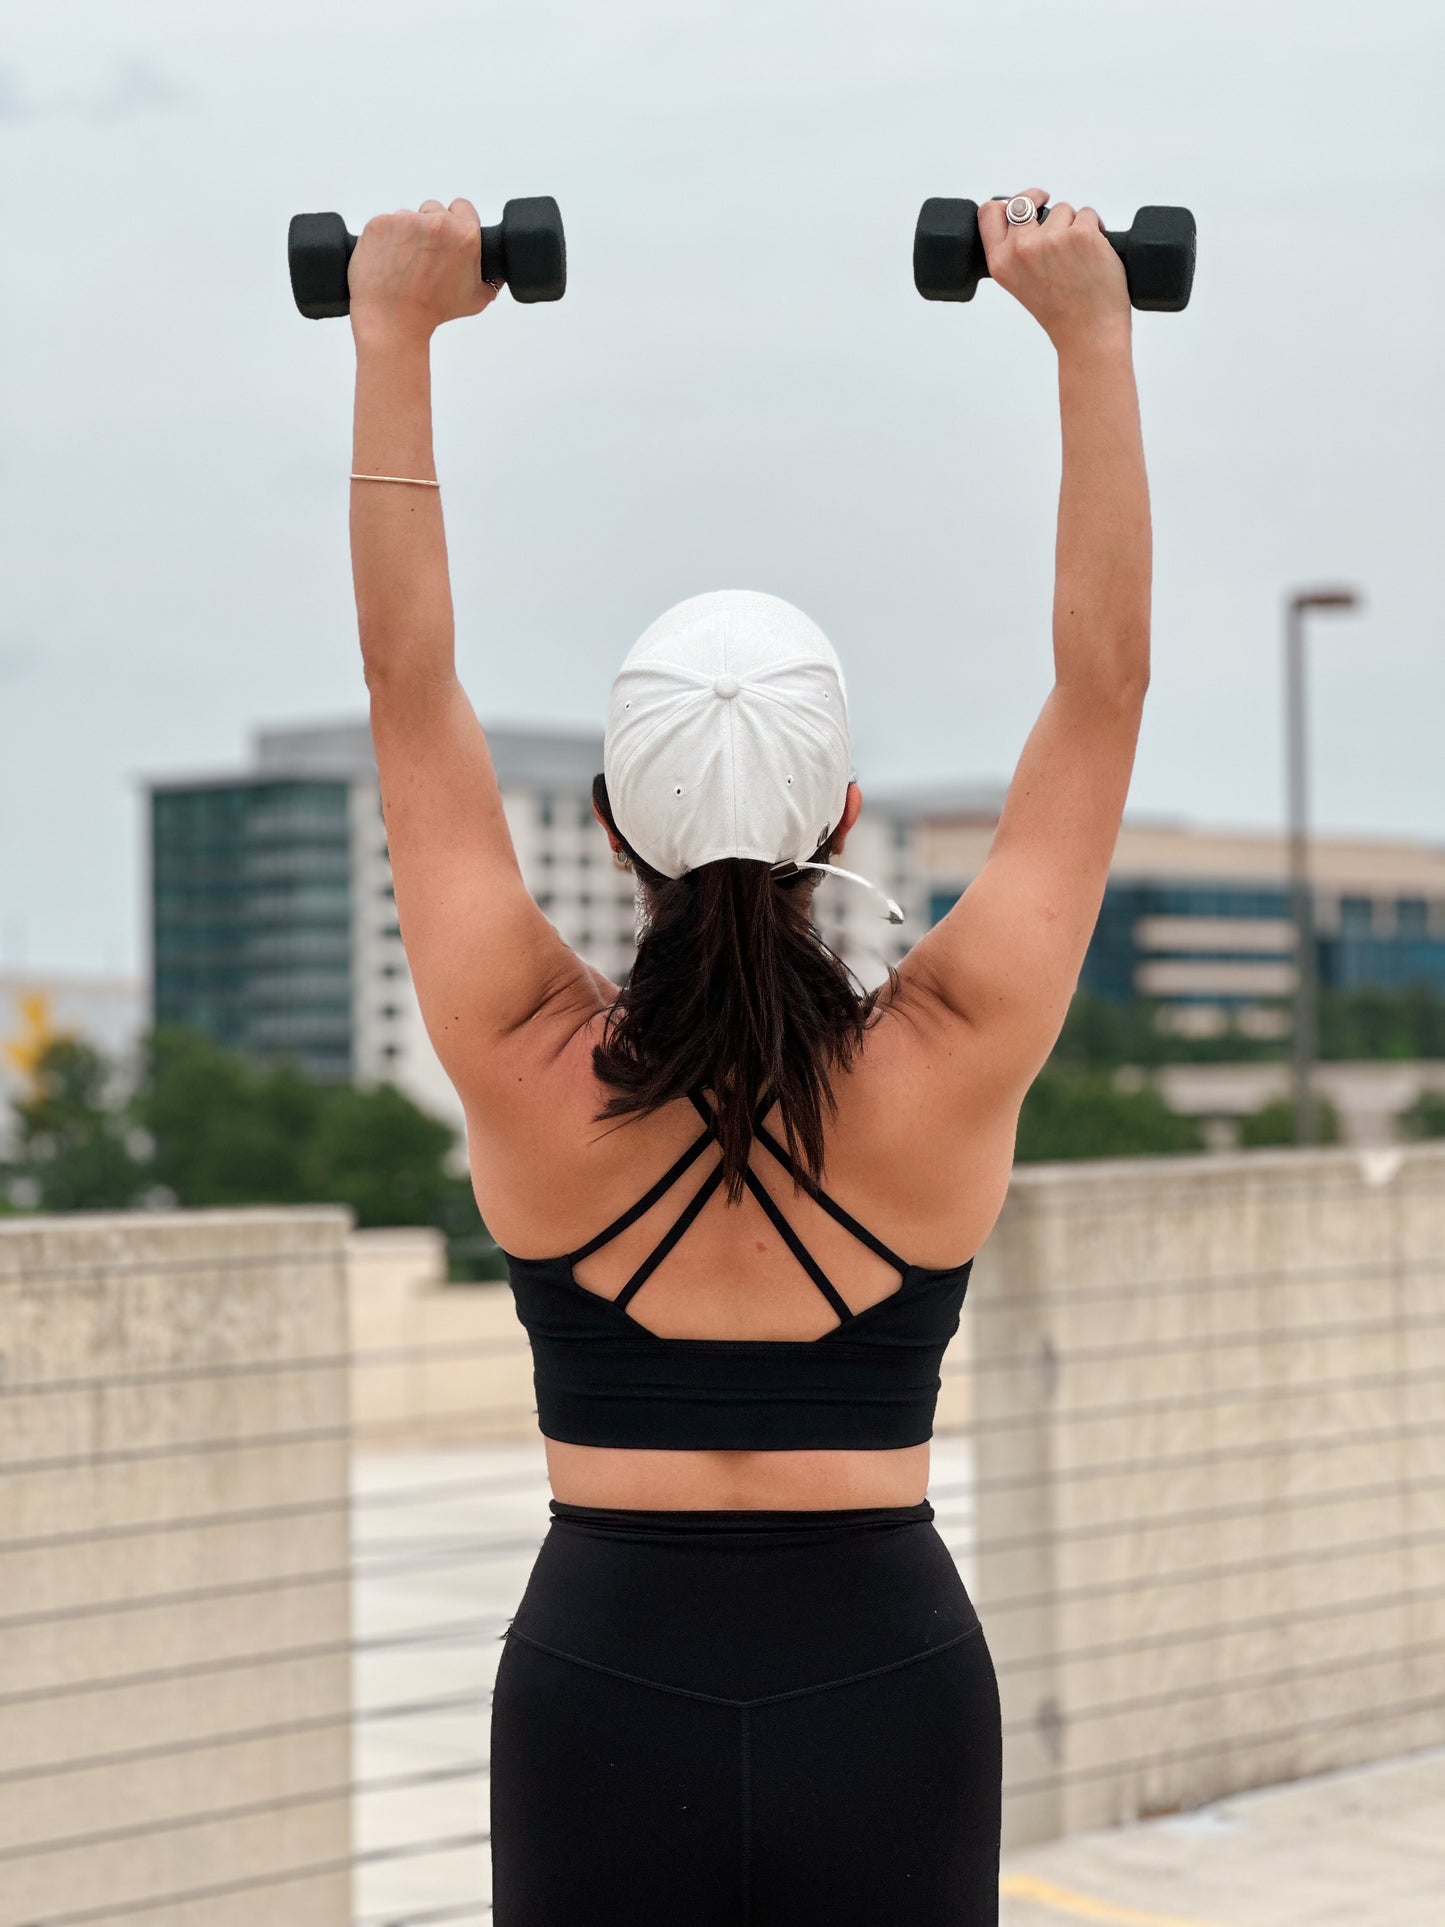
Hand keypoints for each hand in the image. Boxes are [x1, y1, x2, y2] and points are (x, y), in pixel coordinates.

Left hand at [349, 198, 495, 347]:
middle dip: (430, 229)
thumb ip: (490, 280)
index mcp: (465, 234)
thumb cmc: (433, 312)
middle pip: (434, 210)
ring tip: (404, 264)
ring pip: (408, 217)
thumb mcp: (476, 299)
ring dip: (407, 234)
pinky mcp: (380, 223)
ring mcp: (405, 220)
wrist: (393, 320)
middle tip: (424, 258)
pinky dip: (385, 239)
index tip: (448, 239)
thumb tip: (497, 272)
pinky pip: (385, 224)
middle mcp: (437, 222)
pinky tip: (389, 260)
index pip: (463, 208)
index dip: (456, 223)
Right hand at [978, 188, 1129, 352]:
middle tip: (1052, 210)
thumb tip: (1025, 217)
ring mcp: (1051, 239)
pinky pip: (1087, 214)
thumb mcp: (1019, 283)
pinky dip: (1095, 229)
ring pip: (1062, 209)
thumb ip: (1015, 252)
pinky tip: (1094, 254)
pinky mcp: (1081, 234)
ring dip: (1073, 225)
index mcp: (1000, 262)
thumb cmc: (1059, 312)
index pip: (989, 213)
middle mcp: (1021, 248)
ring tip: (1078, 257)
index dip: (1007, 202)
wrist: (1088, 333)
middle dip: (1039, 197)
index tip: (1024, 205)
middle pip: (1025, 200)